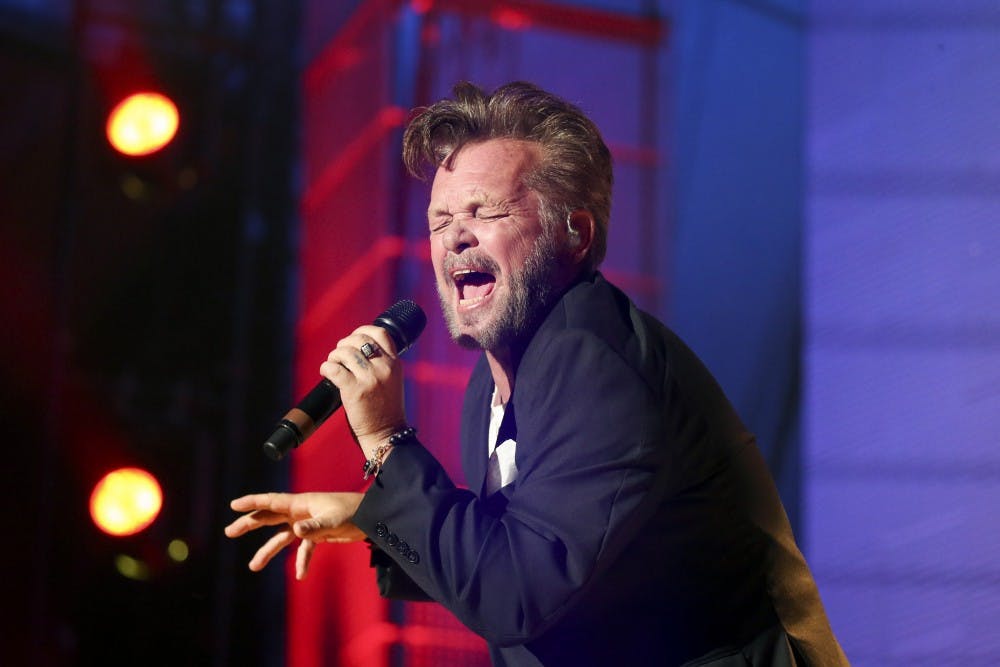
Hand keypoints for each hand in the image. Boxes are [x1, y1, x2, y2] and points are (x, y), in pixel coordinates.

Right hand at [224, 492, 364, 579]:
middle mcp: (300, 512)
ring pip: (282, 537)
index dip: (251, 502)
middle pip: (269, 517)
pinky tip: (300, 575)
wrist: (372, 517)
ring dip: (268, 550)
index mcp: (301, 503)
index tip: (233, 505)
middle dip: (249, 523)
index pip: (271, 502)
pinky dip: (301, 561)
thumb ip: (315, 526)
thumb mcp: (334, 519)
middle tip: (229, 531)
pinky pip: (303, 550)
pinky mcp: (317, 534)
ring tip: (253, 566)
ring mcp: (307, 523)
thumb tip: (296, 532)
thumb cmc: (353, 512)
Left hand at [320, 324, 407, 456]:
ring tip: (333, 364)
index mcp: (395, 364)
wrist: (386, 434)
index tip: (353, 338)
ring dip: (334, 356)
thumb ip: (380, 364)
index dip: (363, 330)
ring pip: (345, 352)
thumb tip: (355, 348)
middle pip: (359, 339)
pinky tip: (326, 373)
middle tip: (339, 355)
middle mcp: (385, 368)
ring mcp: (370, 379)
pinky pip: (334, 369)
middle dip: (344, 344)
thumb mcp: (391, 381)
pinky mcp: (355, 390)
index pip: (381, 333)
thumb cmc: (386, 410)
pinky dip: (326, 368)